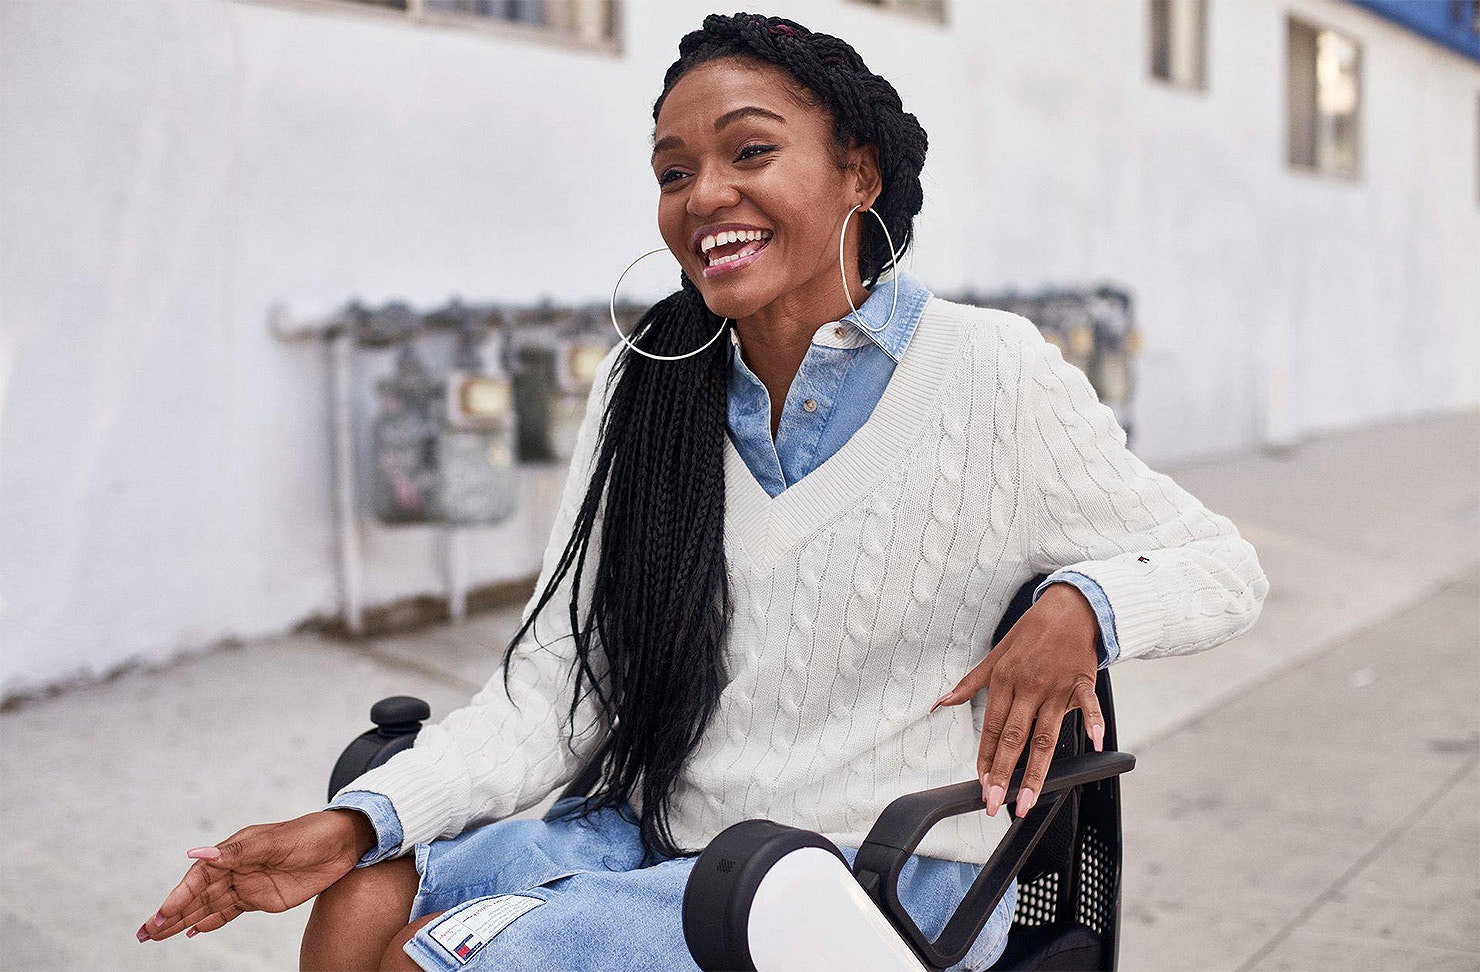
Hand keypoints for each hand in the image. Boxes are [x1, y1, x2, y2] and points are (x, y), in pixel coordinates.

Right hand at [137, 809, 376, 942]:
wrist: (342, 845)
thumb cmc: (309, 835)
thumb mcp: (275, 842)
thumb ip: (237, 852)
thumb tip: (197, 854)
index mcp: (234, 851)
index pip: (198, 878)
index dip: (178, 897)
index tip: (161, 916)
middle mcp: (235, 868)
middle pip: (197, 896)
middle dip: (170, 914)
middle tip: (144, 934)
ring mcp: (247, 885)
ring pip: (208, 907)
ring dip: (183, 921)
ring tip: (157, 937)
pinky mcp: (261, 899)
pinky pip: (228, 913)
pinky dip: (209, 923)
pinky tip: (191, 932)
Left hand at [929, 583, 1105, 818]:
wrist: (1069, 608)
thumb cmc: (1031, 634)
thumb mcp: (995, 655)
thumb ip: (969, 683)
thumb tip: (940, 703)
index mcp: (1005, 680)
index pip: (992, 727)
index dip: (985, 757)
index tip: (981, 783)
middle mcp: (1028, 686)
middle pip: (1014, 737)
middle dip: (1003, 773)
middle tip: (995, 802)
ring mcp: (1057, 686)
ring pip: (1046, 734)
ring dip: (1037, 770)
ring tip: (1028, 799)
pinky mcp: (1082, 682)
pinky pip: (1088, 705)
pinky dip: (1094, 723)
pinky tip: (1094, 746)